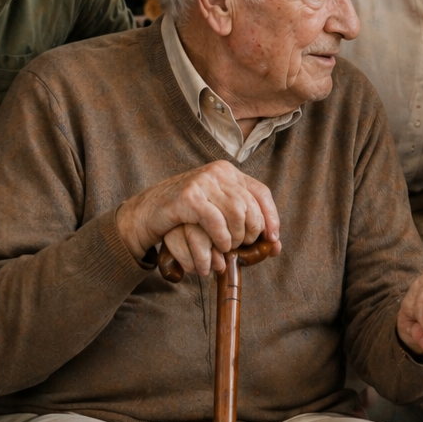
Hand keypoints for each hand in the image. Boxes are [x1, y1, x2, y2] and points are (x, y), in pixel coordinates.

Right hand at [116, 160, 280, 275]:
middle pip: (251, 205)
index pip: (261, 192)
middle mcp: (218, 172)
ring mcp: (202, 181)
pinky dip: (221, 237)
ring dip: (236, 237)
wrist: (146, 213)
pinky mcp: (188, 196)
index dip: (271, 217)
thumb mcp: (217, 214)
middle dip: (251, 231)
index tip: (272, 238)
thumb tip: (276, 245)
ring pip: (237, 212)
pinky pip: (216, 220)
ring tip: (227, 249)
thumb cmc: (184, 216)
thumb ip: (243, 224)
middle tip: (242, 247)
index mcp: (227, 172)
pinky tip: (219, 246)